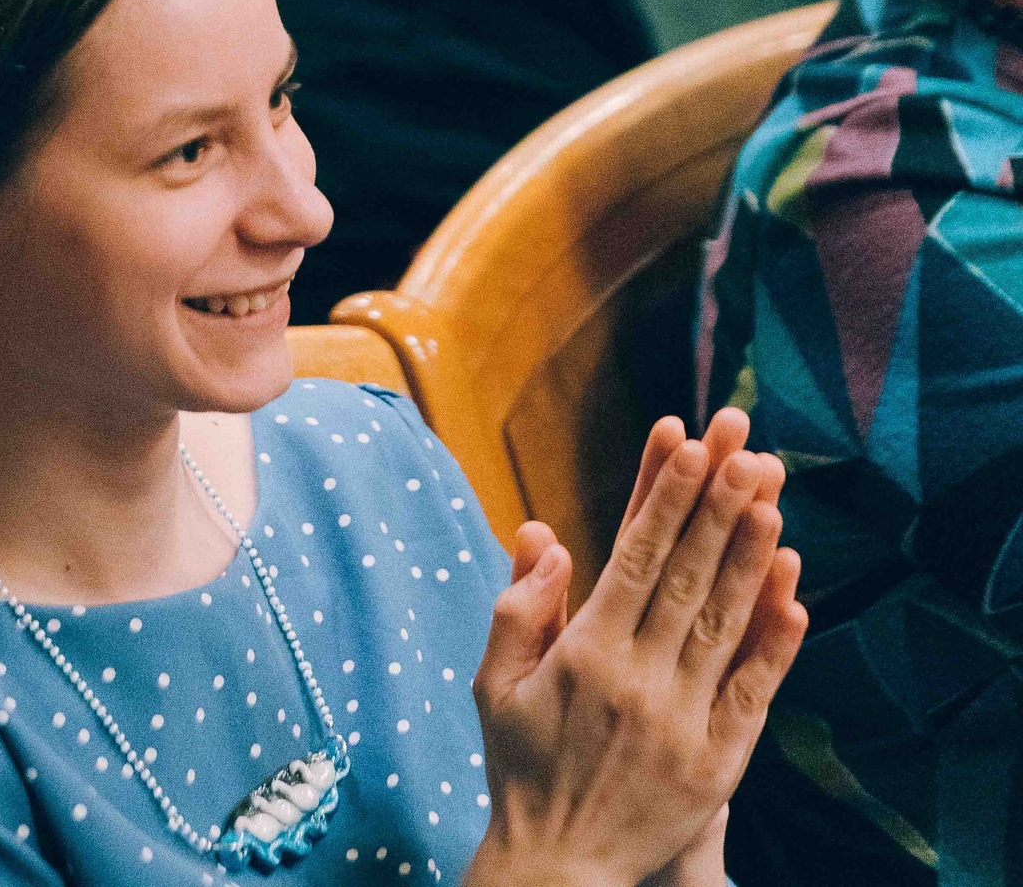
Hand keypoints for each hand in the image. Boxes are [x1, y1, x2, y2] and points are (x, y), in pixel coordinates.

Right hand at [468, 414, 806, 886]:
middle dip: (717, 503)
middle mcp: (638, 680)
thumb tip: (546, 536)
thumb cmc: (520, 765)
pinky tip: (792, 588)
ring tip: (771, 491)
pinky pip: (754, 688)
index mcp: (582, 656)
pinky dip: (775, 637)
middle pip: (686, 575)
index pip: (632, 558)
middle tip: (744, 443)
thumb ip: (520, 607)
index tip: (686, 444)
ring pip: (724, 620)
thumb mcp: (495, 683)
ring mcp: (684, 720)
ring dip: (749, 552)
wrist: (561, 866)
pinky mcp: (719, 759)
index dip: (662, 497)